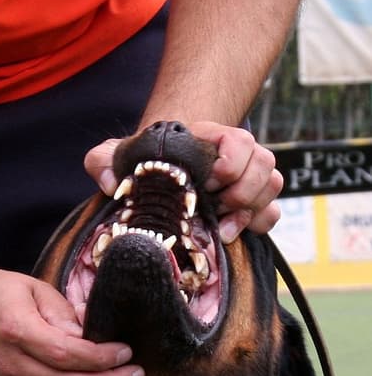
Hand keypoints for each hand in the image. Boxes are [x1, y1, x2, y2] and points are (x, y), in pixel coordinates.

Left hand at [84, 122, 281, 243]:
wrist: (154, 177)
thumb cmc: (139, 166)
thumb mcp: (115, 157)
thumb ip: (102, 160)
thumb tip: (109, 181)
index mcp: (207, 140)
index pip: (239, 140)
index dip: (232, 162)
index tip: (209, 181)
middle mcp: (232, 158)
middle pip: (265, 164)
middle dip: (243, 192)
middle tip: (215, 208)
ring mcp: (243, 182)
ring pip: (272, 186)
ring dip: (250, 210)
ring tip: (219, 228)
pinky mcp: (246, 208)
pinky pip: (271, 212)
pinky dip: (258, 224)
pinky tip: (229, 235)